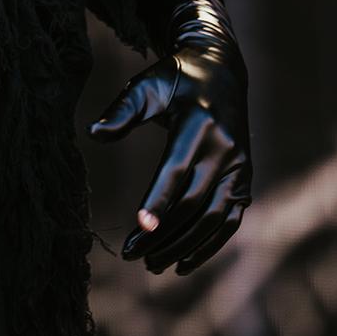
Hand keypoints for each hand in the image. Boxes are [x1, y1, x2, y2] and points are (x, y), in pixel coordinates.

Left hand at [87, 34, 250, 275]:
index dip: (157, 202)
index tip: (137, 229)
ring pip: (212, 217)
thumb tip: (92, 133)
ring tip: (152, 265)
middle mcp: (224, 147)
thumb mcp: (147, 85)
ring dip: (183, 246)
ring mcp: (238, 166)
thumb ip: (122, 110)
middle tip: (132, 256)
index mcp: (199, 123)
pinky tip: (183, 264)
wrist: (220, 70)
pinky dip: (208, 246)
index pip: (176, 170)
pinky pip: (229, 220)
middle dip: (163, 233)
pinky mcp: (244, 180)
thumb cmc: (175, 79)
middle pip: (192, 201)